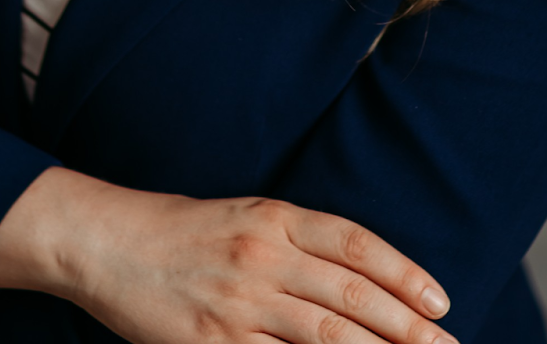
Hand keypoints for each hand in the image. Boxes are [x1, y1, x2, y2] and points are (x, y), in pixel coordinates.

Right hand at [0, 167, 456, 343]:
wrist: (106, 240)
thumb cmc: (179, 229)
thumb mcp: (244, 216)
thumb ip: (297, 242)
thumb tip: (358, 279)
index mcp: (274, 216)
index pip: (355, 243)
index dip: (402, 272)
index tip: (440, 300)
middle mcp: (263, 255)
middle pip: (351, 296)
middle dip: (409, 327)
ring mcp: (240, 304)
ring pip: (326, 336)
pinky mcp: (214, 343)